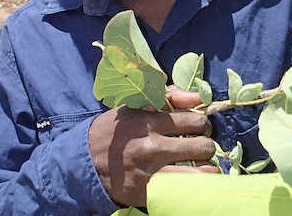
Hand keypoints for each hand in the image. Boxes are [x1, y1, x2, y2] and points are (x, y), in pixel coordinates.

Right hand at [88, 87, 217, 206]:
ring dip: (206, 170)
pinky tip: (191, 182)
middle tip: (200, 147)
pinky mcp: (149, 194)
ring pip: (200, 174)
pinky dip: (194, 188)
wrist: (85, 162)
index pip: (195, 121)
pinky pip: (185, 192)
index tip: (199, 128)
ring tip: (201, 166)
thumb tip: (196, 97)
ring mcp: (151, 173)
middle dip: (206, 146)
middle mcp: (152, 147)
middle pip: (202, 146)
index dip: (203, 124)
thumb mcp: (133, 107)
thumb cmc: (114, 131)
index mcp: (149, 122)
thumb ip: (167, 98)